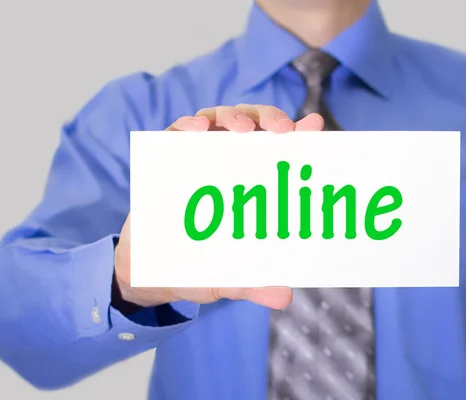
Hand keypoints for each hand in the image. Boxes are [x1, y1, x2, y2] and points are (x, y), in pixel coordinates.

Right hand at [114, 105, 323, 309]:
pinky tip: (197, 129)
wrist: (152, 271)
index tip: (313, 126)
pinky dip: (187, 125)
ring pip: (219, 119)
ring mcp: (198, 157)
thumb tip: (284, 296)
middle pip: (254, 125)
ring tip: (240, 129)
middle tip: (280, 131)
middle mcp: (229, 164)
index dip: (299, 135)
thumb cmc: (199, 268)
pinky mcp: (167, 158)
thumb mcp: (228, 277)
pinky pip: (177, 132)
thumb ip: (253, 284)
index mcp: (252, 184)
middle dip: (269, 119)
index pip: (280, 151)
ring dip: (232, 116)